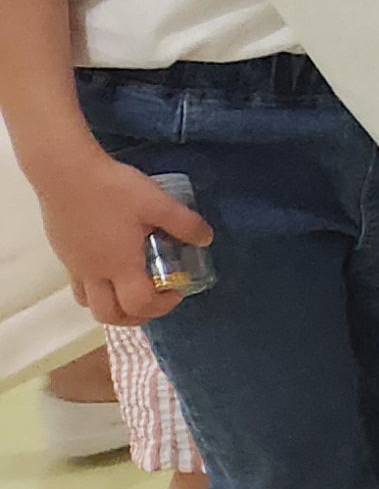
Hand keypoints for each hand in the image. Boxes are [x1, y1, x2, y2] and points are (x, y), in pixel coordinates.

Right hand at [41, 151, 209, 327]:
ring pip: (87, 302)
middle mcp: (93, 272)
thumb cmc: (112, 189)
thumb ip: (184, 223)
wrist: (64, 172)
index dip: (162, 307)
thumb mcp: (157, 203)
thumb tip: (206, 239)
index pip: (138, 306)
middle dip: (135, 317)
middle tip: (154, 298)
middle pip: (108, 315)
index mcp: (119, 265)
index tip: (176, 291)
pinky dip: (96, 285)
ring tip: (130, 285)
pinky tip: (109, 261)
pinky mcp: (62, 252)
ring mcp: (73, 265)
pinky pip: (77, 282)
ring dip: (112, 304)